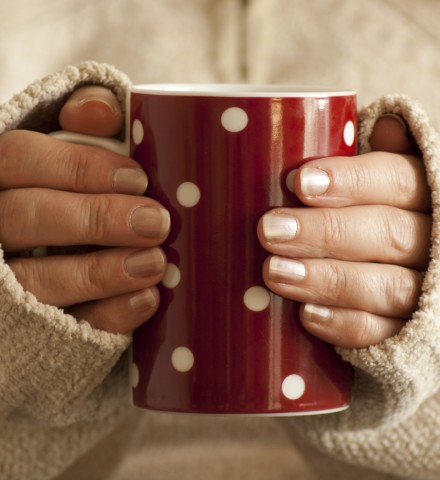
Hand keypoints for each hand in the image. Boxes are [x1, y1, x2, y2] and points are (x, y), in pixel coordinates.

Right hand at [0, 86, 169, 333]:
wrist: (61, 254)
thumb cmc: (72, 194)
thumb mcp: (72, 154)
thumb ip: (84, 125)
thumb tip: (103, 109)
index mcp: (0, 179)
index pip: (17, 158)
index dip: (77, 166)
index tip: (137, 177)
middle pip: (26, 216)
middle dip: (97, 218)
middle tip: (157, 222)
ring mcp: (5, 283)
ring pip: (35, 280)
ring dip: (101, 271)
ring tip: (155, 263)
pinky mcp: (32, 325)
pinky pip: (63, 326)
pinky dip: (106, 315)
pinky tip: (146, 300)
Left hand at [258, 115, 430, 347]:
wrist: (421, 278)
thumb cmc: (382, 217)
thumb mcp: (384, 185)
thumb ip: (376, 162)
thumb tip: (388, 124)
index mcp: (429, 196)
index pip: (398, 180)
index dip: (351, 181)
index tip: (299, 181)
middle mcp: (437, 243)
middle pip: (388, 234)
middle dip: (325, 232)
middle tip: (270, 230)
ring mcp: (429, 294)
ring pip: (386, 287)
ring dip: (328, 279)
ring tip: (275, 273)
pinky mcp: (412, 336)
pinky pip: (383, 335)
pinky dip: (345, 325)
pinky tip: (308, 316)